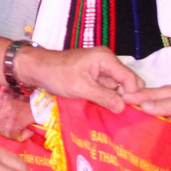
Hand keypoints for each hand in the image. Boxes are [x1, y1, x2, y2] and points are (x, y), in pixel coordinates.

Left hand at [0, 92, 33, 140]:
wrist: (48, 108)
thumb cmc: (35, 105)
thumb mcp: (18, 98)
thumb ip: (8, 99)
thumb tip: (1, 104)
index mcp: (3, 100)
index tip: (7, 126)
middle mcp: (4, 104)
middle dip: (4, 131)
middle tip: (14, 131)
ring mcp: (9, 112)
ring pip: (1, 131)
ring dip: (11, 134)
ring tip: (21, 132)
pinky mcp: (16, 120)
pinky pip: (11, 134)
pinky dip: (21, 136)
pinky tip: (29, 132)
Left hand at [13, 45, 138, 112]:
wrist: (38, 69)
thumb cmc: (57, 75)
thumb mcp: (81, 88)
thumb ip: (103, 97)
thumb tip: (123, 107)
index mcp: (106, 59)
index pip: (130, 78)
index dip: (132, 94)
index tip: (127, 110)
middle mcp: (107, 61)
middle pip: (128, 81)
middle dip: (127, 96)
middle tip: (119, 112)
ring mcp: (102, 68)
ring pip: (118, 86)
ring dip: (116, 98)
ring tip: (113, 112)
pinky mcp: (95, 76)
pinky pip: (108, 88)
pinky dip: (108, 97)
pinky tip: (105, 108)